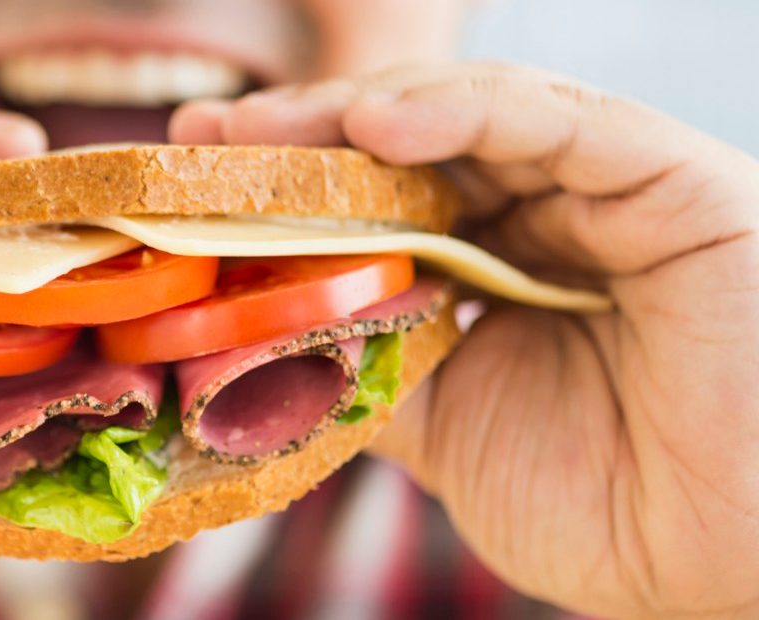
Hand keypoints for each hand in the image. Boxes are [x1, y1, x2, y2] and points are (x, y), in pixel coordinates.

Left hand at [172, 63, 758, 617]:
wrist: (741, 562)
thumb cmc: (618, 510)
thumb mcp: (447, 436)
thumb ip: (370, 369)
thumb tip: (263, 335)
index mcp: (494, 277)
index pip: (377, 209)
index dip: (286, 197)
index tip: (191, 191)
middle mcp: (545, 221)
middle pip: (406, 152)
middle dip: (299, 142)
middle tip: (204, 141)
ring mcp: (602, 194)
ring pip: (467, 119)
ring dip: (355, 116)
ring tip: (261, 130)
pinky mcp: (667, 179)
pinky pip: (558, 120)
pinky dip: (467, 110)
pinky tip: (379, 121)